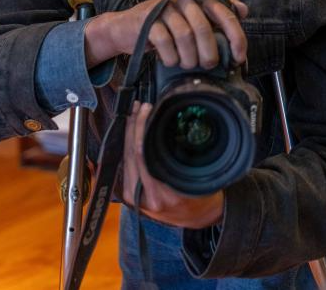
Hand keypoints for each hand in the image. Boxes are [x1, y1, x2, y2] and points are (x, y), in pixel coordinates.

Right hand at [85, 0, 248, 69]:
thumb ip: (218, 15)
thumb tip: (244, 10)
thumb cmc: (167, 27)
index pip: (225, 13)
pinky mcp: (146, 19)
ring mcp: (164, 7)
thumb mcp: (194, 20)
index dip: (236, 37)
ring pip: (185, 36)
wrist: (126, 28)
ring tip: (188, 64)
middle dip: (209, 52)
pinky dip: (171, 56)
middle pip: (204, 27)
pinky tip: (171, 61)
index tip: (239, 57)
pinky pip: (164, 41)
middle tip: (208, 65)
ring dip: (189, 57)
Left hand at [121, 101, 224, 228]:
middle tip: (139, 106)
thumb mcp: (200, 179)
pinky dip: (125, 147)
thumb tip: (170, 130)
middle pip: (130, 154)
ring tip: (134, 114)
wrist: (196, 219)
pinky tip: (129, 133)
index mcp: (161, 194)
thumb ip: (183, 161)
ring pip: (124, 159)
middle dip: (133, 126)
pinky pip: (124, 166)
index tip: (147, 109)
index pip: (142, 153)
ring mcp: (134, 197)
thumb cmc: (201, 198)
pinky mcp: (130, 194)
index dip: (141, 127)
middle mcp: (144, 196)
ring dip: (128, 134)